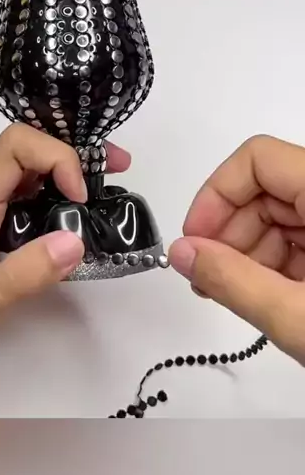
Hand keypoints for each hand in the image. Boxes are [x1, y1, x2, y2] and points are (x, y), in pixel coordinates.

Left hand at [0, 125, 130, 380]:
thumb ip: (21, 276)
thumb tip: (75, 240)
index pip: (14, 149)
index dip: (54, 158)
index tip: (80, 197)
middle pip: (28, 151)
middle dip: (74, 150)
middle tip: (119, 167)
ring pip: (36, 173)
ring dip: (75, 169)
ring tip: (116, 180)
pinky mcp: (7, 238)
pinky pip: (40, 203)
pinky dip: (68, 199)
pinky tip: (94, 214)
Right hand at [169, 135, 304, 365]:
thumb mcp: (297, 316)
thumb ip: (233, 281)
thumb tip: (181, 253)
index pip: (258, 158)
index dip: (217, 194)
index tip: (196, 237)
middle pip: (266, 186)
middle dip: (228, 229)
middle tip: (208, 275)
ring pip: (280, 212)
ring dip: (247, 249)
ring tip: (233, 291)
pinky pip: (302, 234)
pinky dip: (274, 261)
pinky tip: (263, 293)